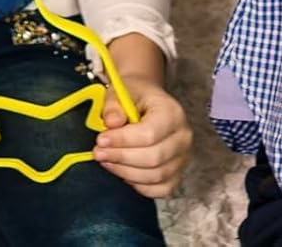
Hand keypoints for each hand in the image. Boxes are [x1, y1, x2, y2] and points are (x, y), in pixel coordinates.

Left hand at [92, 78, 192, 198]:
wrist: (148, 103)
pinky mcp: (177, 174)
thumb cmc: (135, 97)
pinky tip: (122, 172)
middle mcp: (183, 137)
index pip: (149, 134)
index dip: (123, 140)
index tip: (101, 140)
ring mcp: (182, 158)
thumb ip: (114, 106)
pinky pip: (159, 189)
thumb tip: (112, 123)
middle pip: (153, 158)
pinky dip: (139, 185)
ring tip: (106, 160)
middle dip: (121, 158)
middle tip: (99, 153)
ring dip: (126, 172)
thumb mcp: (121, 92)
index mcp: (172, 113)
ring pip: (155, 176)